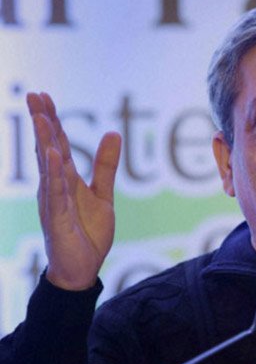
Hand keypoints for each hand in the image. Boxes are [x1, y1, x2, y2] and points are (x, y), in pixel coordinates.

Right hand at [28, 92, 121, 290]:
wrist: (81, 269)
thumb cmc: (87, 232)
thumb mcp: (103, 195)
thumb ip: (105, 166)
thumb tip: (113, 132)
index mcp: (65, 180)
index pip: (57, 145)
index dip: (52, 121)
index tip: (43, 96)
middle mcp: (55, 188)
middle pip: (48, 150)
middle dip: (42, 123)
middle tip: (34, 95)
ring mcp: (54, 203)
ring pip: (49, 168)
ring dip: (46, 143)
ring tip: (43, 118)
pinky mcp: (58, 220)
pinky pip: (57, 194)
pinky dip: (56, 176)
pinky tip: (54, 157)